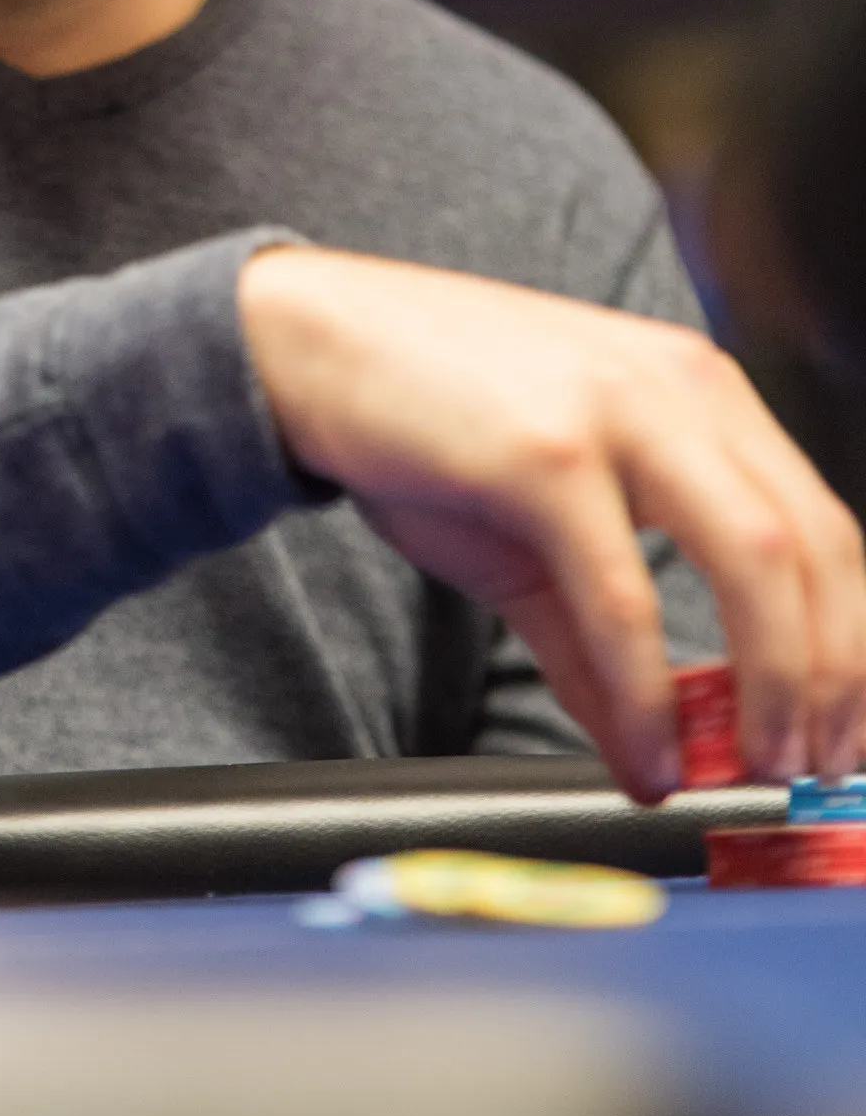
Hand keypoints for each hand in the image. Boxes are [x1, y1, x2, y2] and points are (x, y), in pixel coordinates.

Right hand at [237, 244, 865, 802]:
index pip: (825, 526)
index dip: (853, 641)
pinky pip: (625, 593)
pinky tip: (647, 756)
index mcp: (698, 394)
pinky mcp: (544, 453)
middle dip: (834, 677)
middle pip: (816, 547)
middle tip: (811, 767)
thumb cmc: (422, 421)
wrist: (303, 345)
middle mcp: (680, 389)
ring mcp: (617, 411)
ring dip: (778, 683)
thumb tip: (650, 760)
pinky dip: (649, 690)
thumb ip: (598, 646)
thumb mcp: (533, 538)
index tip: (843, 733)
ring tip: (759, 770)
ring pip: (758, 559)